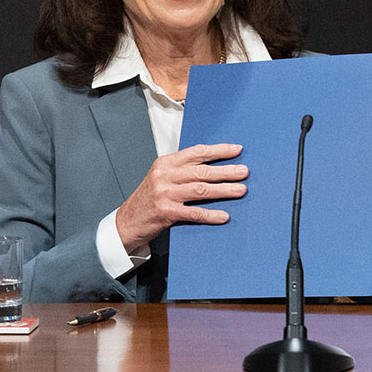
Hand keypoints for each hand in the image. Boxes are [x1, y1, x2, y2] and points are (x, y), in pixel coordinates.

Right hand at [113, 143, 247, 252]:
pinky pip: (194, 212)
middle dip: (226, 171)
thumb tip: (215, 165)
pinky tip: (224, 216)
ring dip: (224, 190)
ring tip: (241, 190)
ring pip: (201, 190)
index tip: (237, 150)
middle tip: (244, 172)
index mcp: (165, 163)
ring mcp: (165, 194)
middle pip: (202, 171)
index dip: (218, 151)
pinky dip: (211, 214)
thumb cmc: (148, 198)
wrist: (127, 221)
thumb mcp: (162, 177)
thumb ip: (183, 170)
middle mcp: (164, 176)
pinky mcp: (166, 212)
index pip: (196, 153)